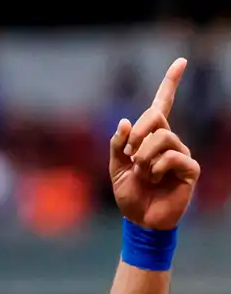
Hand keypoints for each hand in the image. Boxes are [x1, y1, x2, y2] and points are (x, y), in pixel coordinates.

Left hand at [110, 58, 200, 229]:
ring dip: (144, 158)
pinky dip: (156, 169)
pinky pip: (172, 157)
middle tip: (130, 156)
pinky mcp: (190, 169)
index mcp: (151, 137)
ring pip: (162, 138)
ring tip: (143, 174)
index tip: (181, 61)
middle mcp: (169, 140)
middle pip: (155, 117)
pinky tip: (156, 180)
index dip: (171, 83)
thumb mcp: (115, 168)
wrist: (140, 219)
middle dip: (137, 134)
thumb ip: (118, 145)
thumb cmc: (129, 193)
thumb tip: (125, 121)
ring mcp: (181, 153)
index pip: (162, 105)